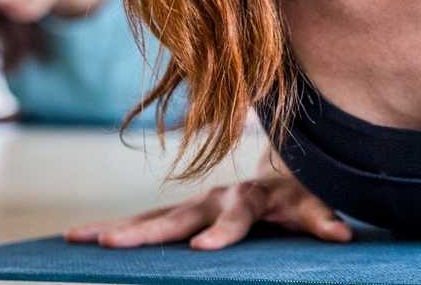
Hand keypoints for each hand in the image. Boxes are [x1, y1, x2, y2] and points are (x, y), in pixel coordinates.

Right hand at [64, 172, 352, 249]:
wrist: (286, 170)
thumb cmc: (302, 196)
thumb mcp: (316, 206)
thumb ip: (323, 220)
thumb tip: (342, 236)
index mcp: (251, 198)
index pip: (235, 218)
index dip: (222, 234)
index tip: (203, 250)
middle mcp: (217, 198)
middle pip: (179, 217)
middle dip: (145, 232)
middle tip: (111, 245)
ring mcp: (196, 206)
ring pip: (152, 217)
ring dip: (116, 228)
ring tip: (79, 240)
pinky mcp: (183, 214)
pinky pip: (145, 221)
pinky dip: (113, 228)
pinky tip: (78, 239)